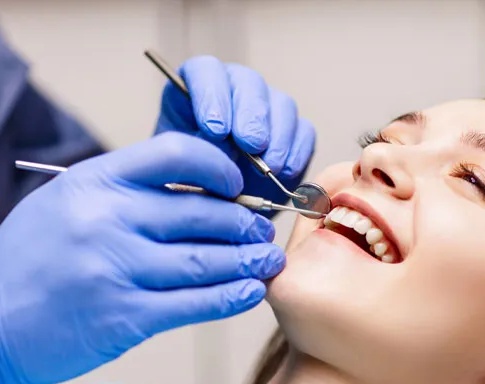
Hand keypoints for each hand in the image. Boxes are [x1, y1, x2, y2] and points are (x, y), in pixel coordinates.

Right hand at [0, 133, 284, 383]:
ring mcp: (115, 270)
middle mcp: (107, 220)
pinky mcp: (124, 317)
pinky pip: (194, 303)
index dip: (220, 168)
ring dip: (247, 262)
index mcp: (94, 181)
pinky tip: (250, 291)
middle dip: (244, 224)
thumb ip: (125, 191)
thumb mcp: (67, 202)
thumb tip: (198, 193)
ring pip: (205, 260)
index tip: (237, 186)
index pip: (178, 154)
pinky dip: (230, 297)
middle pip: (202, 213)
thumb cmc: (29, 258)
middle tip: (263, 232)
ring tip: (266, 262)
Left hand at [155, 56, 315, 206]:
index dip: (212, 96)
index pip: (205, 72)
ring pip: (281, 104)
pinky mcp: (293, 132)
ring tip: (269, 167)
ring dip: (278, 137)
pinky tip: (284, 173)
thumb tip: (222, 145)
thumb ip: (193, 151)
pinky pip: (304, 131)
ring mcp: (267, 109)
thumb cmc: (190, 183)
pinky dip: (297, 152)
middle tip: (251, 145)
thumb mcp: (180, 167)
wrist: (216, 209)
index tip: (214, 130)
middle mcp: (234, 91)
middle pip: (248, 83)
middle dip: (251, 115)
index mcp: (195, 91)